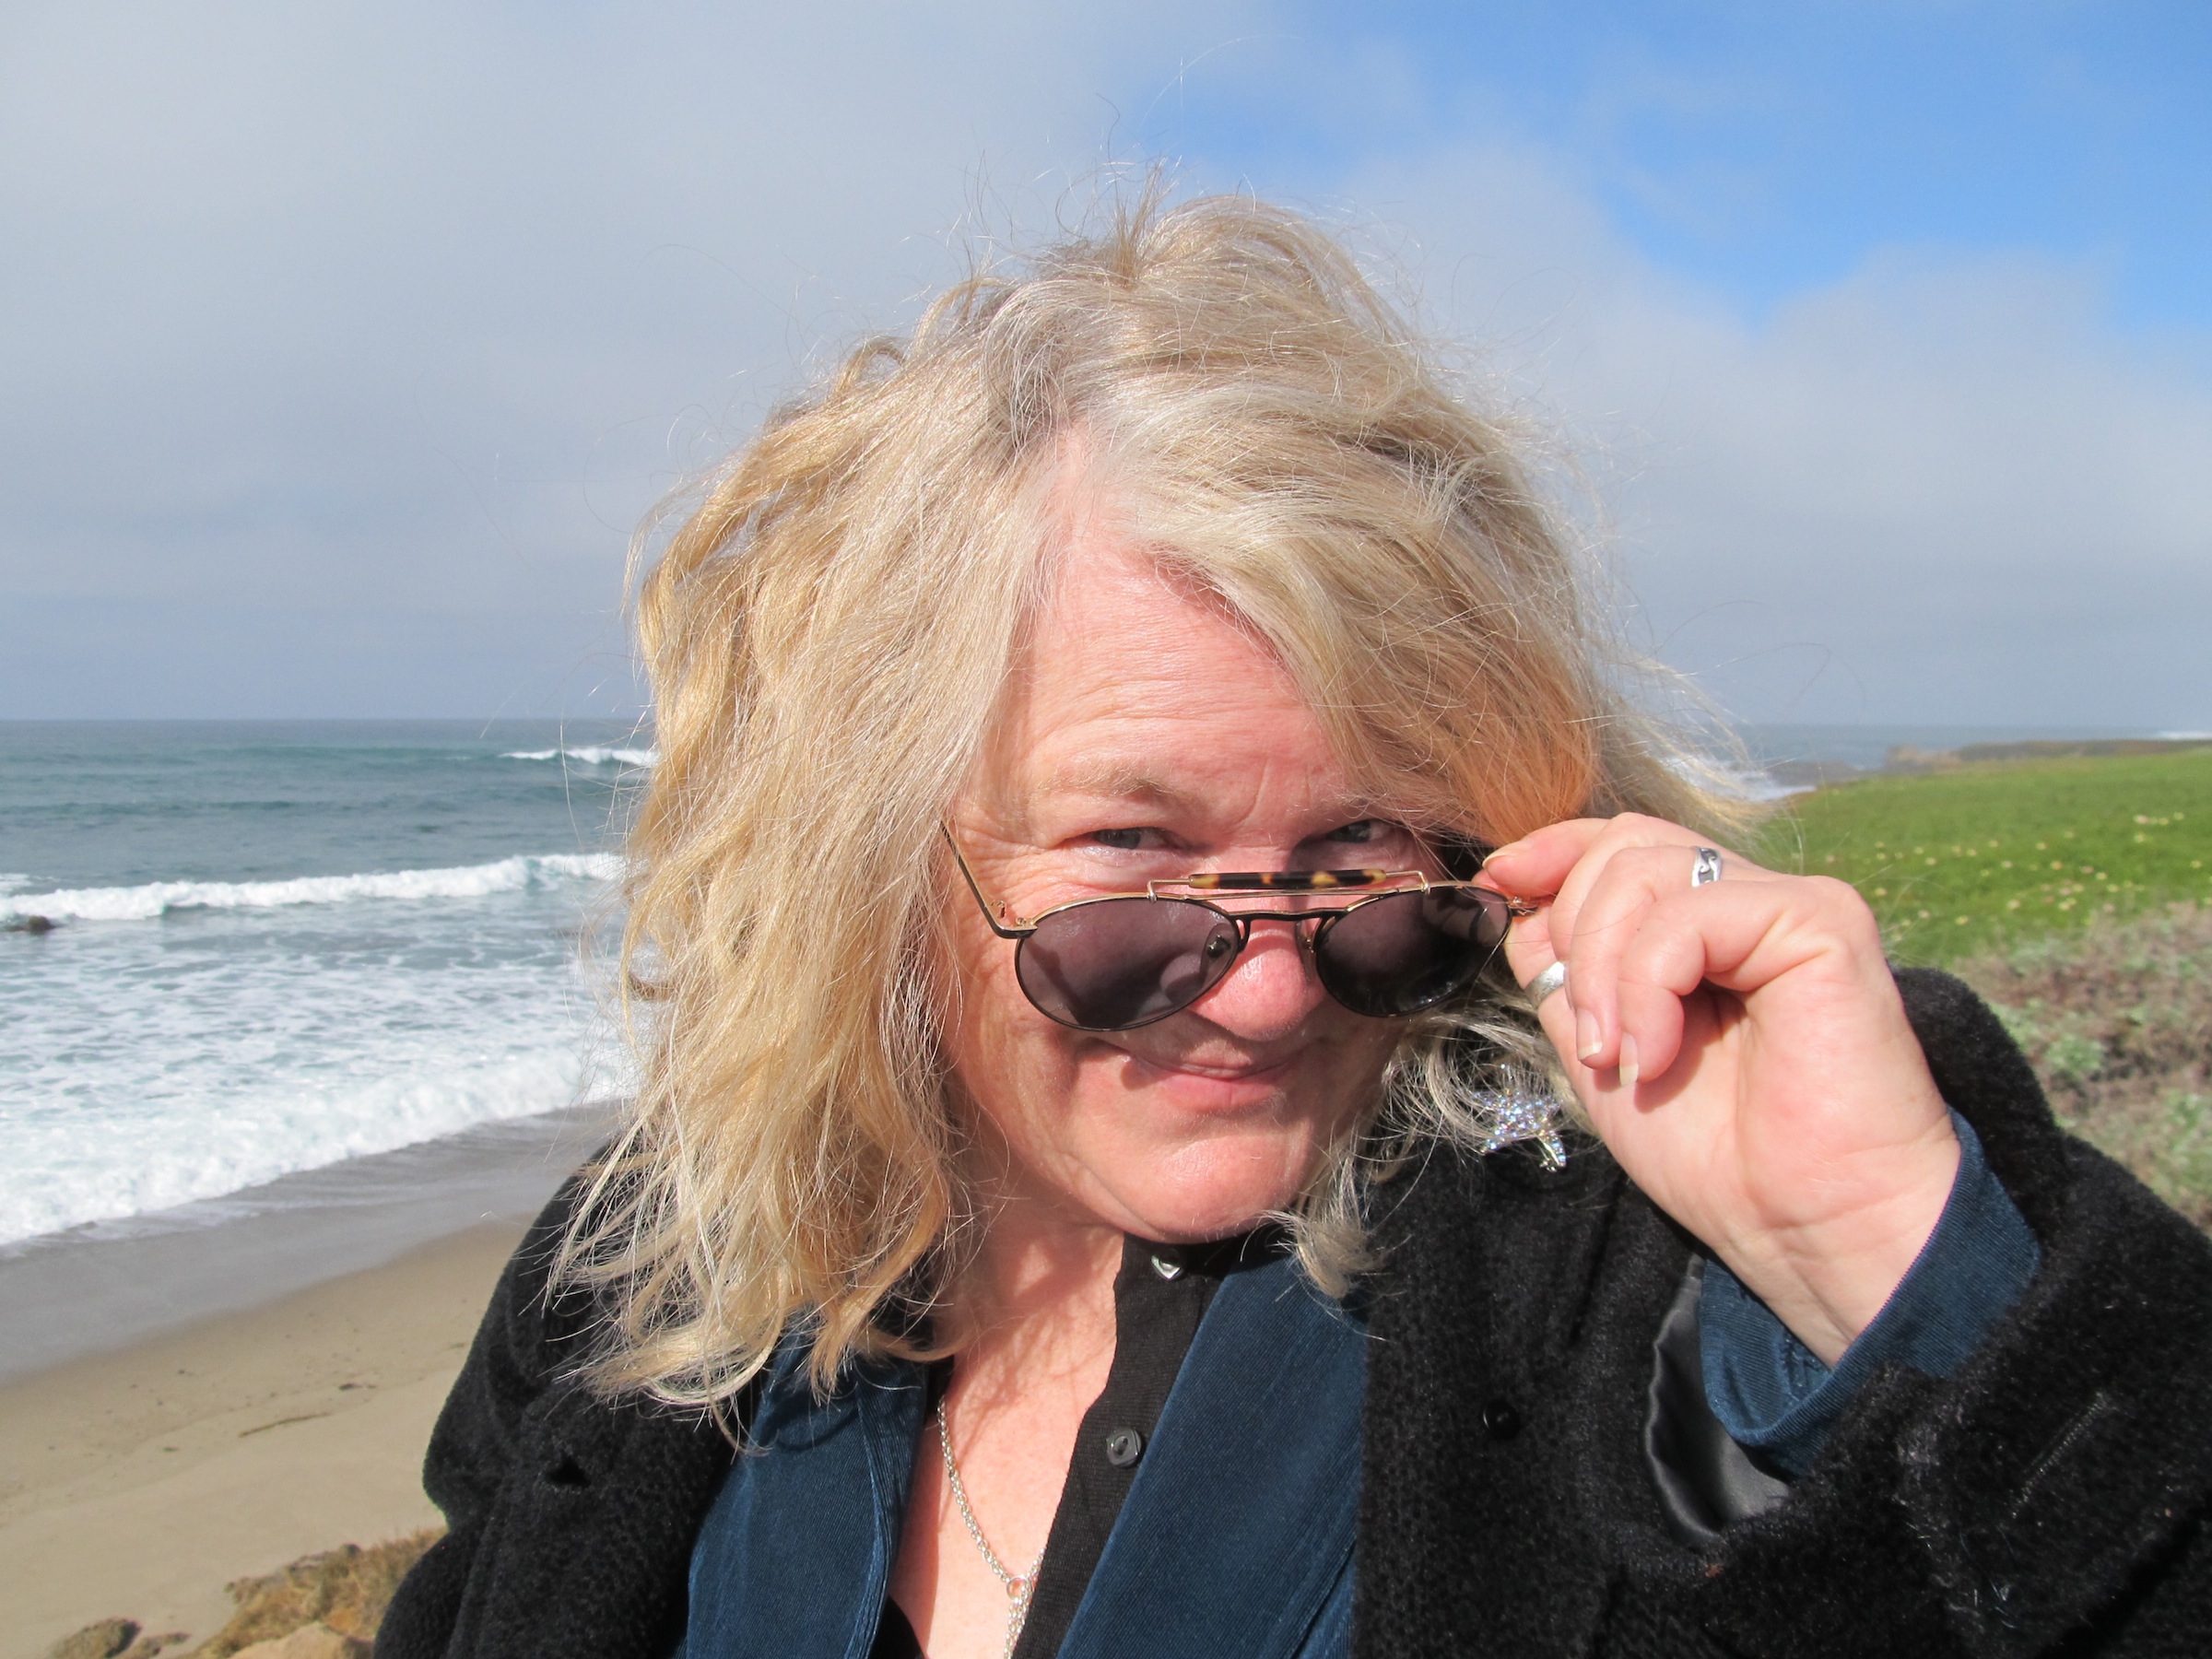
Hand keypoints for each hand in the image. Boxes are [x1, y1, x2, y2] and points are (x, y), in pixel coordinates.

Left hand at [1481, 815, 1959, 1364]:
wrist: (1805, 1226)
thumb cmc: (1716, 1153)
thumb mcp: (1601, 1045)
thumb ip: (1565, 967)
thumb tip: (1513, 887)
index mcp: (1707, 924)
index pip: (1620, 842)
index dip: (1551, 852)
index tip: (1495, 884)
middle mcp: (1752, 900)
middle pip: (1624, 843)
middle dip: (1573, 930)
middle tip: (1589, 1037)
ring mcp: (1790, 904)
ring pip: (1645, 866)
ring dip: (1603, 969)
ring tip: (1618, 1057)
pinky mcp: (1822, 921)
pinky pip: (1690, 913)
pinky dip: (1646, 984)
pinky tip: (1654, 1055)